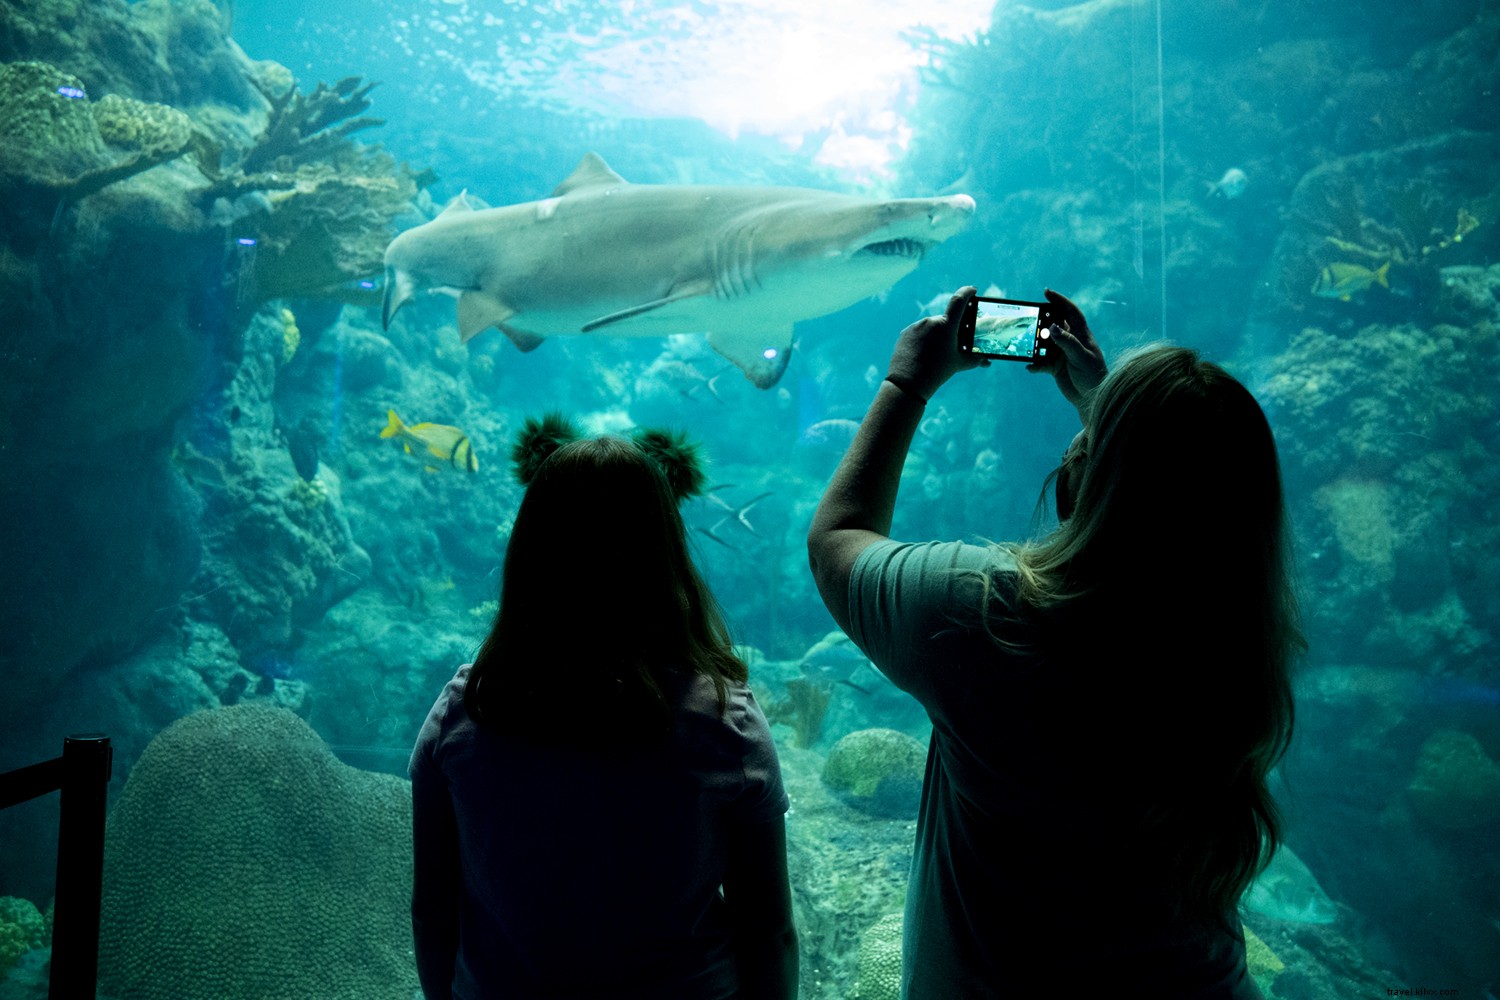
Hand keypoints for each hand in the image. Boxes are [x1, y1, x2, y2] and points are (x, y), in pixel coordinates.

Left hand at [885, 286, 987, 399]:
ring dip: (936, 334)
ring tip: (936, 353)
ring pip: (931, 326)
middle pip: (945, 320)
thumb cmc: (938, 372)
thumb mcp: (959, 364)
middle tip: (952, 343)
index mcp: (947, 325)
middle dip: (950, 328)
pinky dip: (923, 339)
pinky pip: (918, 332)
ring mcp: (917, 326)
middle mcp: (931, 321)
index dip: (967, 292)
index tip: (972, 289)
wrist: (908, 382)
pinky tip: (923, 353)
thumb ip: (975, 359)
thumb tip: (987, 360)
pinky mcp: (906, 333)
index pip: (959, 300)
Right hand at [1029, 288, 1105, 416]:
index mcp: (1081, 334)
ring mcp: (1061, 353)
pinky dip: (1034, 364)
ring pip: (1044, 343)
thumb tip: (1053, 327)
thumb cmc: (1093, 376)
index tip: (1046, 292)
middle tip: (1030, 319)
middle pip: (1053, 324)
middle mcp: (1070, 341)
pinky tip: (1030, 368)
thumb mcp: (1082, 357)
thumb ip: (1067, 342)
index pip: (1070, 312)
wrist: (1092, 399)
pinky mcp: (1054, 367)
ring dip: (1035, 344)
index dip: (1060, 300)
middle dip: (1042, 321)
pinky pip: (1040, 362)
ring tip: (1026, 345)